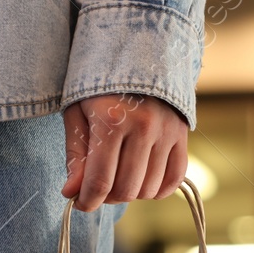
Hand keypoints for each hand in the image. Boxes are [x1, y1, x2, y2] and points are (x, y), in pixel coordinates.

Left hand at [62, 94, 188, 212]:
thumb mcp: (77, 113)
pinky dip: (157, 189)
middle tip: (97, 186)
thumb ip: (75, 155)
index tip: (79, 203)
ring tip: (118, 178)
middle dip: (106, 198)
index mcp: (111, 120)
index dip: (87, 201)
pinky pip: (174, 179)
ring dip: (130, 193)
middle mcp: (143, 127)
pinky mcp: (181, 134)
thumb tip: (72, 193)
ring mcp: (166, 131)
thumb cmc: (97, 83)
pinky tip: (142, 180)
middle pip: (126, 189)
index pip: (100, 180)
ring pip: (149, 189)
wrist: (135, 50)